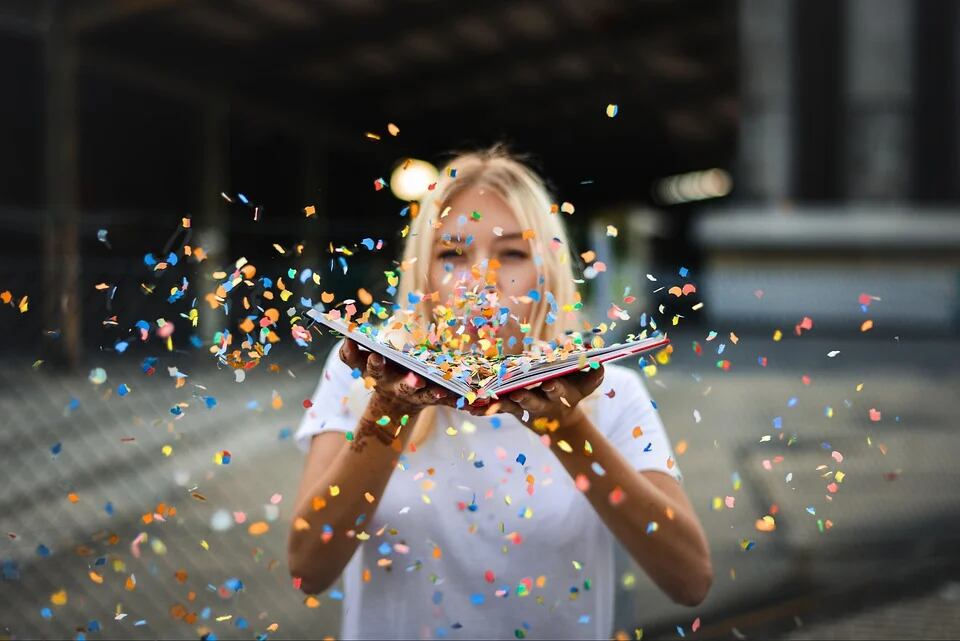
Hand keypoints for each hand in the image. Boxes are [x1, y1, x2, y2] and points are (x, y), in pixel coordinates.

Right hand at [338, 339, 455, 415]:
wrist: (394, 405)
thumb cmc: (380, 372)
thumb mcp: (361, 364)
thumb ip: (350, 353)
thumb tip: (347, 338)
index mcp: (380, 376)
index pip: (373, 370)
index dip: (373, 363)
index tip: (375, 355)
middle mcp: (398, 388)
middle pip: (403, 387)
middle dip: (409, 383)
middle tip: (416, 379)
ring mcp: (416, 395)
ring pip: (426, 396)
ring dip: (433, 393)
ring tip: (442, 390)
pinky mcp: (432, 399)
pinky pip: (446, 400)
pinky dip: (456, 400)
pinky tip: (466, 398)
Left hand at [466, 366, 604, 431]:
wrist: (560, 419)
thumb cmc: (574, 393)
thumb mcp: (587, 384)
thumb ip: (594, 374)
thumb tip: (600, 361)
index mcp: (559, 395)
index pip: (557, 390)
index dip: (555, 388)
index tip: (550, 384)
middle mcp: (540, 403)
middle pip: (532, 401)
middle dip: (526, 398)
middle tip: (518, 393)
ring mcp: (523, 407)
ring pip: (509, 406)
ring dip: (498, 404)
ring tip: (485, 401)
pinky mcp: (508, 407)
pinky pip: (494, 408)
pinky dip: (481, 409)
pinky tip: (469, 408)